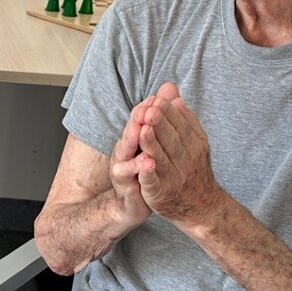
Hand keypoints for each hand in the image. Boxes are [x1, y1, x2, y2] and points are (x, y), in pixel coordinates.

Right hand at [107, 97, 154, 231]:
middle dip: (139, 120)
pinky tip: (147, 163)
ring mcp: (122, 169)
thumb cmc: (146, 169)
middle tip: (149, 109)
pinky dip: (138, 169)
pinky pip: (131, 177)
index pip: (138, 119)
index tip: (156, 98)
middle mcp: (124, 151)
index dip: (147, 109)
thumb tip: (169, 87)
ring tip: (146, 131)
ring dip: (138, 141)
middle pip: (130, 133)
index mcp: (132, 139)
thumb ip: (160, 113)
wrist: (133, 203)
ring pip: (127, 153)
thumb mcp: (153, 140)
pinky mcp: (126, 187)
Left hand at [135, 82, 225, 228]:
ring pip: (162, 158)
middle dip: (161, 124)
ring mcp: (174, 178)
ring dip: (152, 144)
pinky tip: (143, 164)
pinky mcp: (161, 194)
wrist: (202, 207)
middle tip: (150, 109)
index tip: (158, 99)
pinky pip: (154, 183)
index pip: (181, 126)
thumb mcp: (194, 142)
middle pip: (172, 140)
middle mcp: (186, 161)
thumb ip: (183, 117)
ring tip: (143, 129)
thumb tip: (172, 92)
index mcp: (194, 146)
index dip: (169, 114)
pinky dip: (149, 174)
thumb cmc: (194, 169)